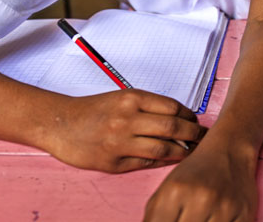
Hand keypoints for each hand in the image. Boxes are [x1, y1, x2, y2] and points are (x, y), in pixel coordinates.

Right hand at [42, 89, 204, 172]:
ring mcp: (120, 142)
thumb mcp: (122, 98)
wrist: (60, 123)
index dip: (189, 115)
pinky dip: (162, 162)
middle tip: (203, 136)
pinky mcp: (113, 162)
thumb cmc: (94, 109)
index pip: (172, 107)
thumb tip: (182, 118)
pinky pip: (146, 163)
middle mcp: (127, 119)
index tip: (196, 120)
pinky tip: (170, 159)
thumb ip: (149, 106)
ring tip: (191, 150)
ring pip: (163, 149)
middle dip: (193, 133)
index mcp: (131, 98)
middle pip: (172, 127)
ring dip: (182, 151)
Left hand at [144, 131, 258, 221]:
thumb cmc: (194, 174)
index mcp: (175, 192)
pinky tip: (214, 219)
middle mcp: (201, 199)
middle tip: (185, 218)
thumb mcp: (166, 190)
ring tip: (199, 217)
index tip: (173, 220)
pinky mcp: (244, 214)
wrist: (229, 151)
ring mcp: (225, 207)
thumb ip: (153, 218)